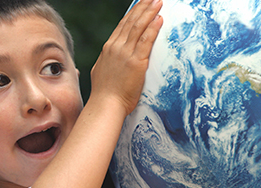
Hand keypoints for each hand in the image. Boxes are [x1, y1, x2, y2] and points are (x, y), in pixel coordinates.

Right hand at [90, 0, 162, 115]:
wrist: (105, 105)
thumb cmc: (104, 94)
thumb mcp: (101, 72)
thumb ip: (107, 62)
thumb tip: (109, 59)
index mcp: (108, 48)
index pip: (122, 25)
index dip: (133, 13)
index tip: (140, 4)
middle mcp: (116, 47)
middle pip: (131, 22)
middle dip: (143, 7)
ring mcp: (126, 54)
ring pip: (139, 27)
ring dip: (150, 12)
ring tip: (158, 2)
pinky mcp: (136, 62)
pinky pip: (146, 41)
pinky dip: (153, 28)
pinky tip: (160, 19)